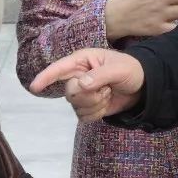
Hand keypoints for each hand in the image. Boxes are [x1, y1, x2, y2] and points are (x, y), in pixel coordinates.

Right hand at [30, 49, 145, 122]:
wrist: (143, 87)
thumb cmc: (131, 70)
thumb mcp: (119, 68)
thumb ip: (100, 75)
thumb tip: (81, 84)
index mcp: (82, 61)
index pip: (59, 69)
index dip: (46, 77)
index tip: (35, 87)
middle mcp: (78, 76)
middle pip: (69, 92)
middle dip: (88, 95)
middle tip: (106, 89)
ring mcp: (82, 93)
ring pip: (75, 106)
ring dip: (95, 104)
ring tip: (108, 95)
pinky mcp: (87, 106)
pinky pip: (83, 116)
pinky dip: (96, 113)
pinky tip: (106, 105)